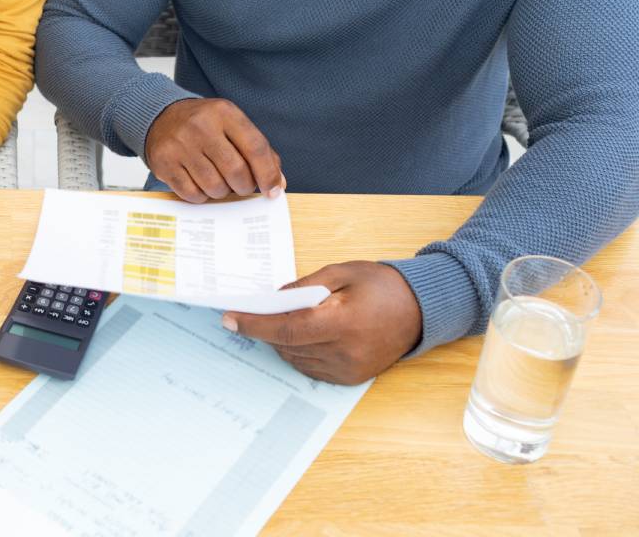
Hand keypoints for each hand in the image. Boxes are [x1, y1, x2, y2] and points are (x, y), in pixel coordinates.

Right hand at [144, 98, 284, 202]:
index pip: (256, 148)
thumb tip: (277, 184)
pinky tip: (200, 184)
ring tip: (218, 181)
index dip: (268, 174)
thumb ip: (258, 151)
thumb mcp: (233, 125)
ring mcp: (180, 144)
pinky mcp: (164, 162)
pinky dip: (202, 196)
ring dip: (222, 192)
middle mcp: (201, 126)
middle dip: (244, 186)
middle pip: (236, 171)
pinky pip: (192, 194)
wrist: (160, 117)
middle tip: (241, 186)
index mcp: (224, 112)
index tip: (272, 190)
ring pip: (214, 186)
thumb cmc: (205, 125)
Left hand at [221, 262, 422, 384]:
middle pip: (287, 345)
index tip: (229, 318)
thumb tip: (272, 300)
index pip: (286, 329)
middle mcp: (345, 352)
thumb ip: (302, 286)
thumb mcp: (340, 273)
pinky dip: (299, 352)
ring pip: (295, 358)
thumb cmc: (381, 286)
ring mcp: (349, 369)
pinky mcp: (351, 378)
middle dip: (266, 328)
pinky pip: (311, 367)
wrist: (421, 309)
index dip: (254, 325)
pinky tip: (305, 334)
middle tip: (257, 310)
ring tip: (287, 319)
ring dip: (282, 340)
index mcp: (342, 322)